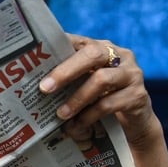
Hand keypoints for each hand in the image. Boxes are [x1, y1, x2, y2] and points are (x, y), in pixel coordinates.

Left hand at [41, 34, 167, 166]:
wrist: (135, 125)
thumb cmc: (102, 101)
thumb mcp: (84, 87)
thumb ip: (67, 80)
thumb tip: (29, 85)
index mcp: (101, 48)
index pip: (77, 40)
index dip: (56, 46)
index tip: (35, 57)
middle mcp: (119, 55)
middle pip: (92, 54)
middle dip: (66, 71)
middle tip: (44, 88)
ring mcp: (131, 74)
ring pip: (101, 80)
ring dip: (77, 99)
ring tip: (60, 114)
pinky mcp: (138, 96)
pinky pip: (110, 103)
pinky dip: (89, 116)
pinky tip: (76, 126)